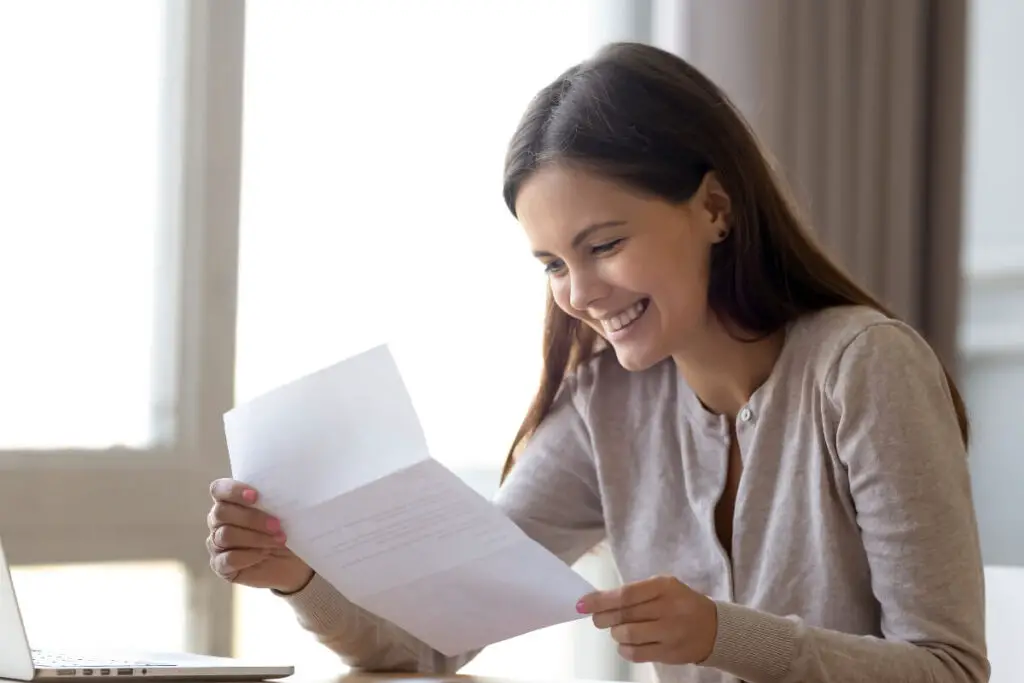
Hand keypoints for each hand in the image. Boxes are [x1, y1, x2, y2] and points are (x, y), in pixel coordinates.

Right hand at [206, 478, 313, 593]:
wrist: (292, 561)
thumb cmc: (284, 529)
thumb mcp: (282, 512)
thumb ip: (272, 499)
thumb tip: (280, 490)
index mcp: (229, 502)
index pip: (219, 489)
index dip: (233, 491)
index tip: (255, 496)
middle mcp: (218, 522)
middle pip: (221, 513)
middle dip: (251, 518)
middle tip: (276, 524)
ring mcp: (216, 545)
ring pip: (225, 535)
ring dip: (255, 537)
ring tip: (278, 540)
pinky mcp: (221, 566)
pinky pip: (228, 559)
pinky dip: (248, 556)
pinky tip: (264, 554)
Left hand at [577, 575, 717, 664]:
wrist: (714, 628)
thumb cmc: (680, 603)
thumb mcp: (663, 588)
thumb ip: (635, 592)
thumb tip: (598, 601)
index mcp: (664, 586)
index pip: (625, 594)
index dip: (600, 600)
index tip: (583, 603)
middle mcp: (668, 608)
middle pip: (623, 615)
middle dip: (602, 617)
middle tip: (598, 618)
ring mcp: (670, 632)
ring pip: (626, 635)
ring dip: (615, 633)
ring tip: (618, 630)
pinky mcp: (669, 653)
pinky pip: (635, 654)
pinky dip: (624, 649)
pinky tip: (628, 643)